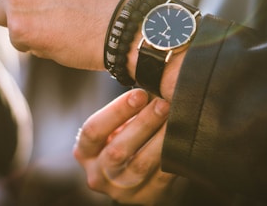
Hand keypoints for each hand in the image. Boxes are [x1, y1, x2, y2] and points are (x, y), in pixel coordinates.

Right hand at [74, 89, 182, 204]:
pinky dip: (171, 155)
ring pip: (140, 164)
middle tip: (163, 103)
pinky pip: (161, 177)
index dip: (117, 111)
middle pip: (118, 149)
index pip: (93, 131)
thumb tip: (144, 72)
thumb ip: (123, 109)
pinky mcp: (145, 199)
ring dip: (159, 138)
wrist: (136, 176)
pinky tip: (181, 137)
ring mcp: (120, 191)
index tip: (140, 93)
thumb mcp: (115, 126)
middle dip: (143, 124)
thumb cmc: (125, 139)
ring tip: (175, 117)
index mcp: (85, 152)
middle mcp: (98, 174)